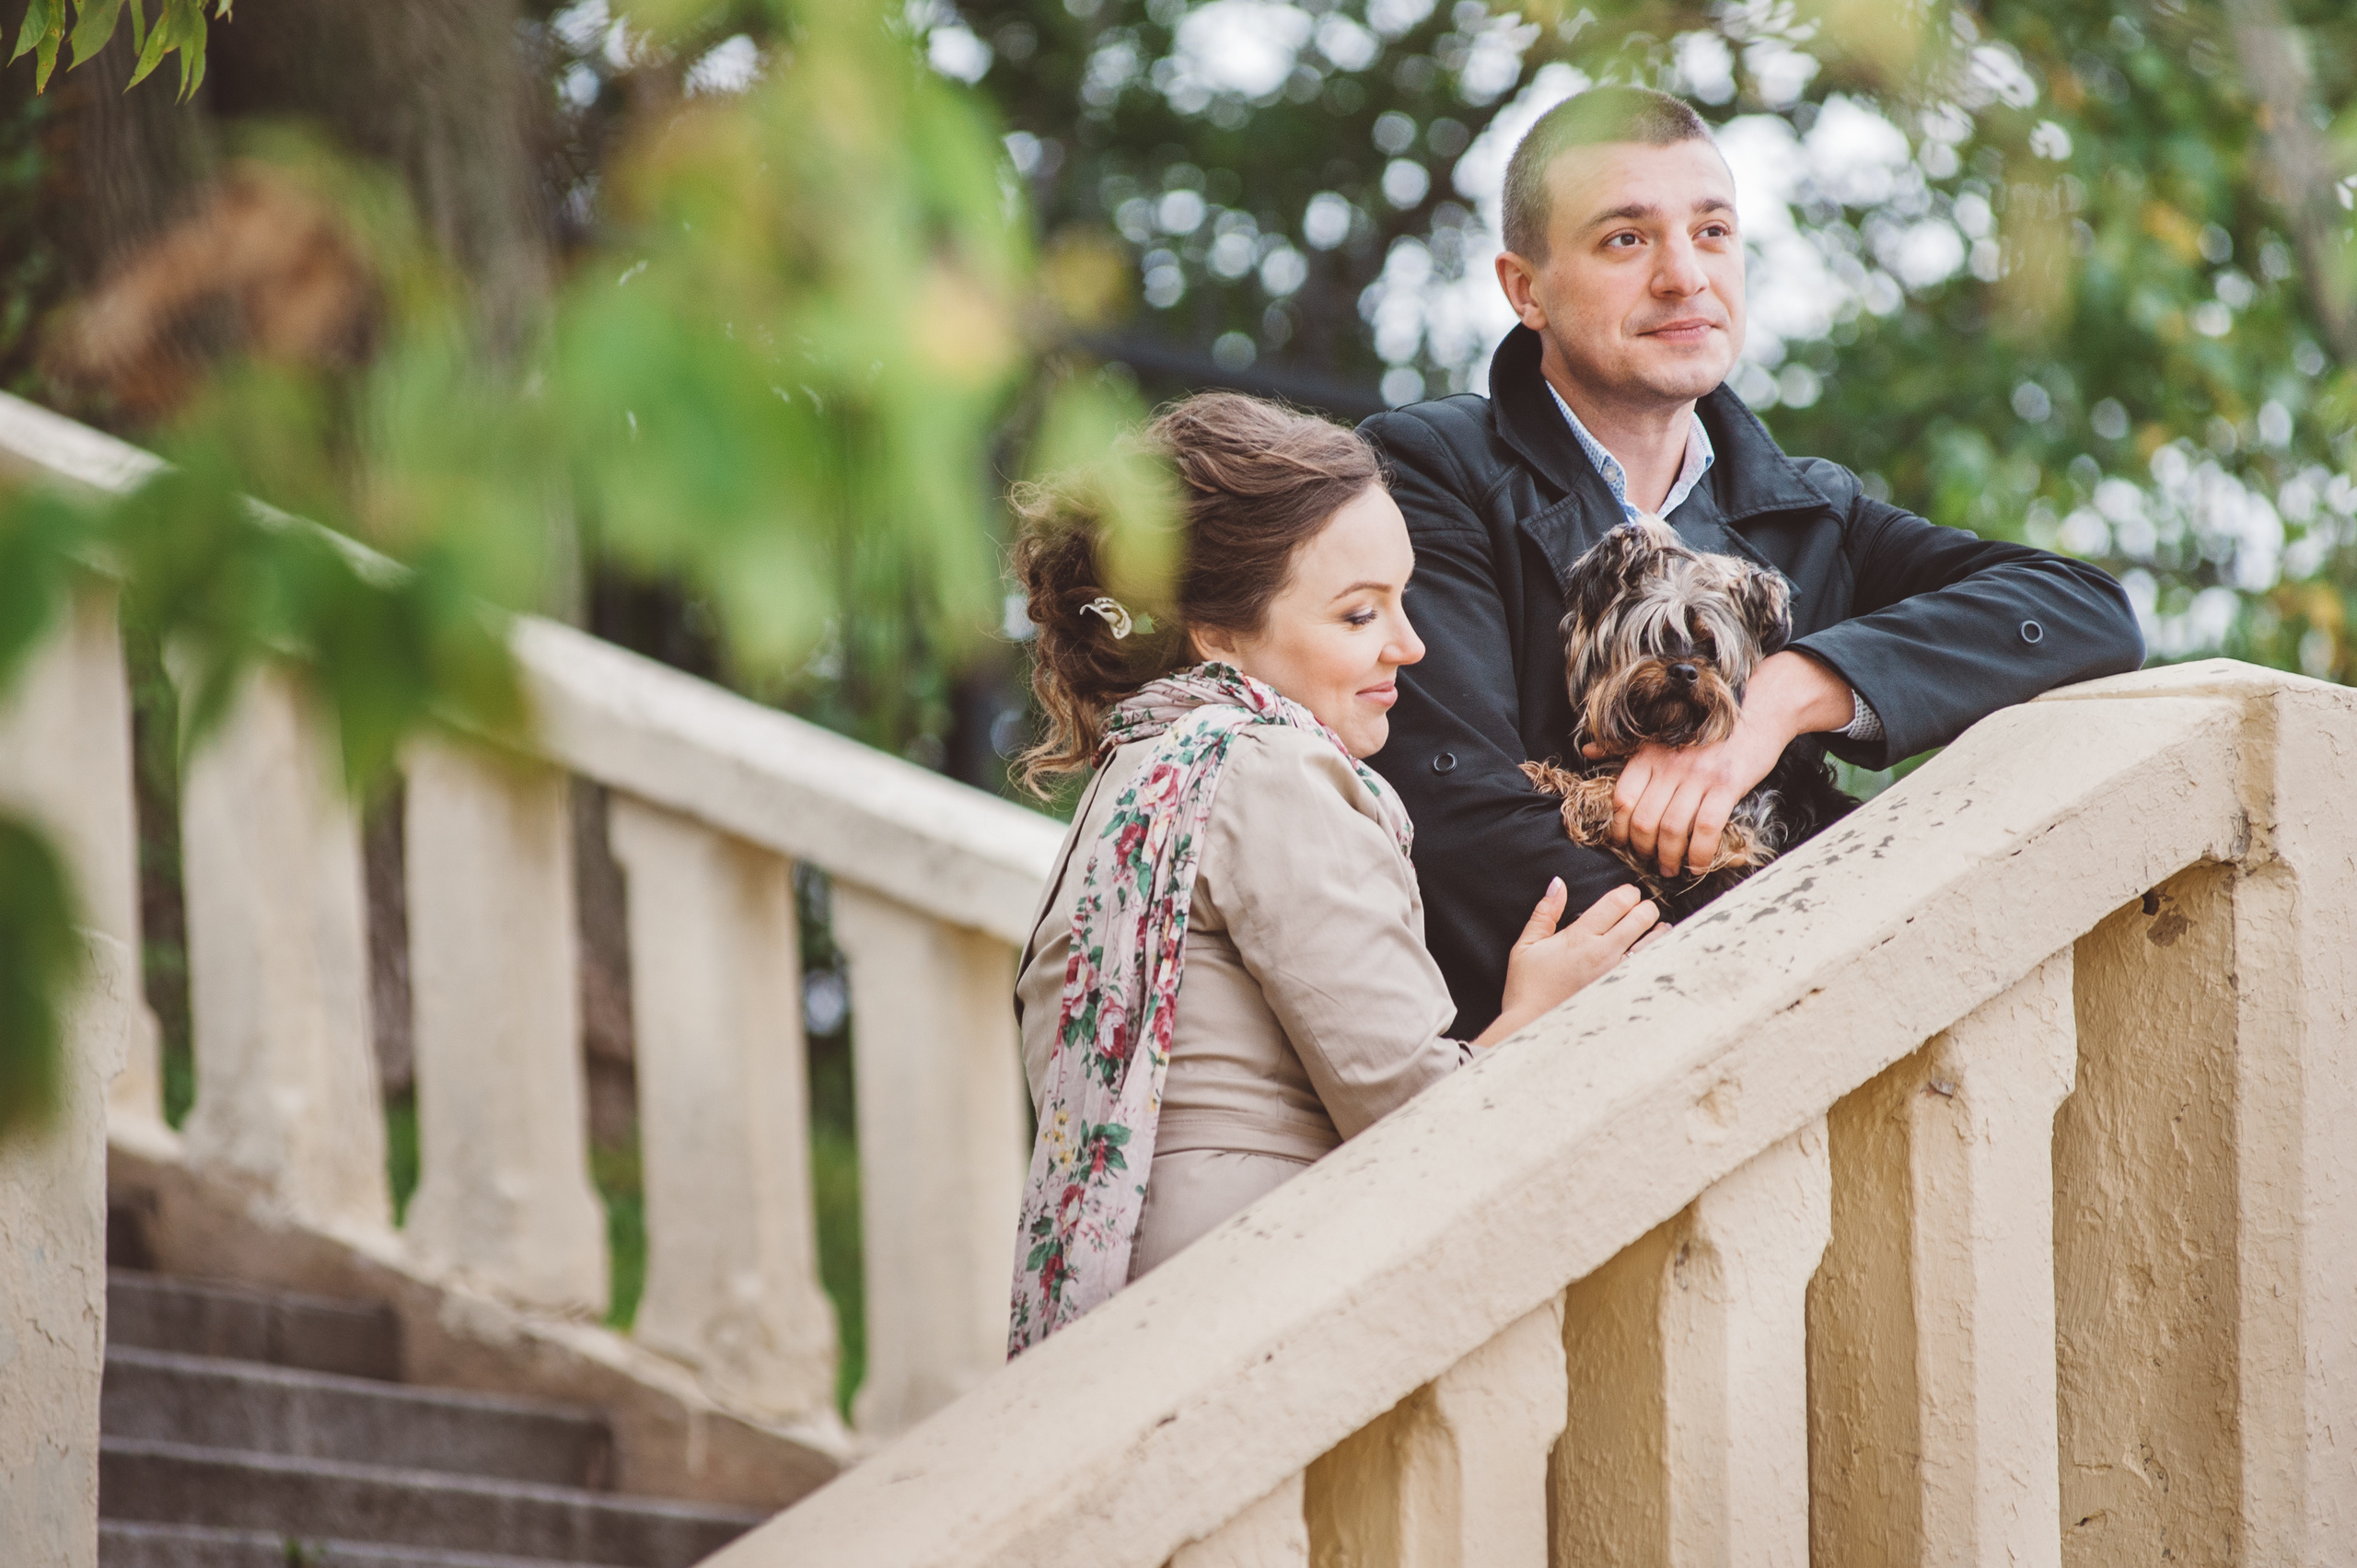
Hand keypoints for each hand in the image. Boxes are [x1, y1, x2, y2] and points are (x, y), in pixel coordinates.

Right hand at [1473, 880, 1659, 1047]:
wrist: (1534, 1028)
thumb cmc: (1528, 987)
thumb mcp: (1526, 945)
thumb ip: (1545, 912)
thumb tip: (1558, 884)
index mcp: (1580, 937)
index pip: (1619, 902)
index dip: (1628, 892)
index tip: (1627, 894)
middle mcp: (1604, 954)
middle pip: (1643, 916)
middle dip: (1645, 907)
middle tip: (1640, 909)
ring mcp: (1618, 974)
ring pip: (1656, 941)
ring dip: (1657, 930)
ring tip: (1652, 928)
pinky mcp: (1625, 990)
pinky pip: (1652, 966)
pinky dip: (1657, 955)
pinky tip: (1653, 952)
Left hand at [1587, 650, 1852, 878]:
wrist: (1759, 708)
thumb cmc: (1708, 727)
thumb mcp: (1663, 731)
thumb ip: (1624, 746)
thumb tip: (1588, 751)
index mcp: (1649, 752)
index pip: (1622, 798)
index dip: (1619, 829)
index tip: (1624, 845)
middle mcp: (1669, 764)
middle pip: (1644, 820)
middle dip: (1643, 850)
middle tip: (1649, 861)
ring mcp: (1698, 774)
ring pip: (1672, 828)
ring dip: (1669, 857)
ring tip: (1670, 869)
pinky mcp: (1726, 784)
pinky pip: (1705, 829)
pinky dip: (1698, 854)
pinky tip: (1697, 865)